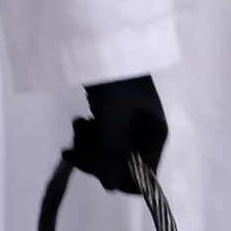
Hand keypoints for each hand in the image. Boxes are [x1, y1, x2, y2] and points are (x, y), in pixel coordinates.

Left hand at [68, 74, 170, 193]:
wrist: (105, 44)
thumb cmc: (115, 84)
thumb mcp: (113, 123)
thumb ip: (111, 156)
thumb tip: (108, 186)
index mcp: (156, 137)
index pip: (143, 179)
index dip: (118, 179)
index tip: (96, 169)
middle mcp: (147, 135)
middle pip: (122, 168)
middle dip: (97, 161)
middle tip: (74, 149)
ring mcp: (131, 125)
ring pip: (108, 154)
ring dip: (88, 148)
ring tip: (76, 127)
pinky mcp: (115, 117)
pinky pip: (102, 139)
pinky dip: (89, 136)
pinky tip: (78, 122)